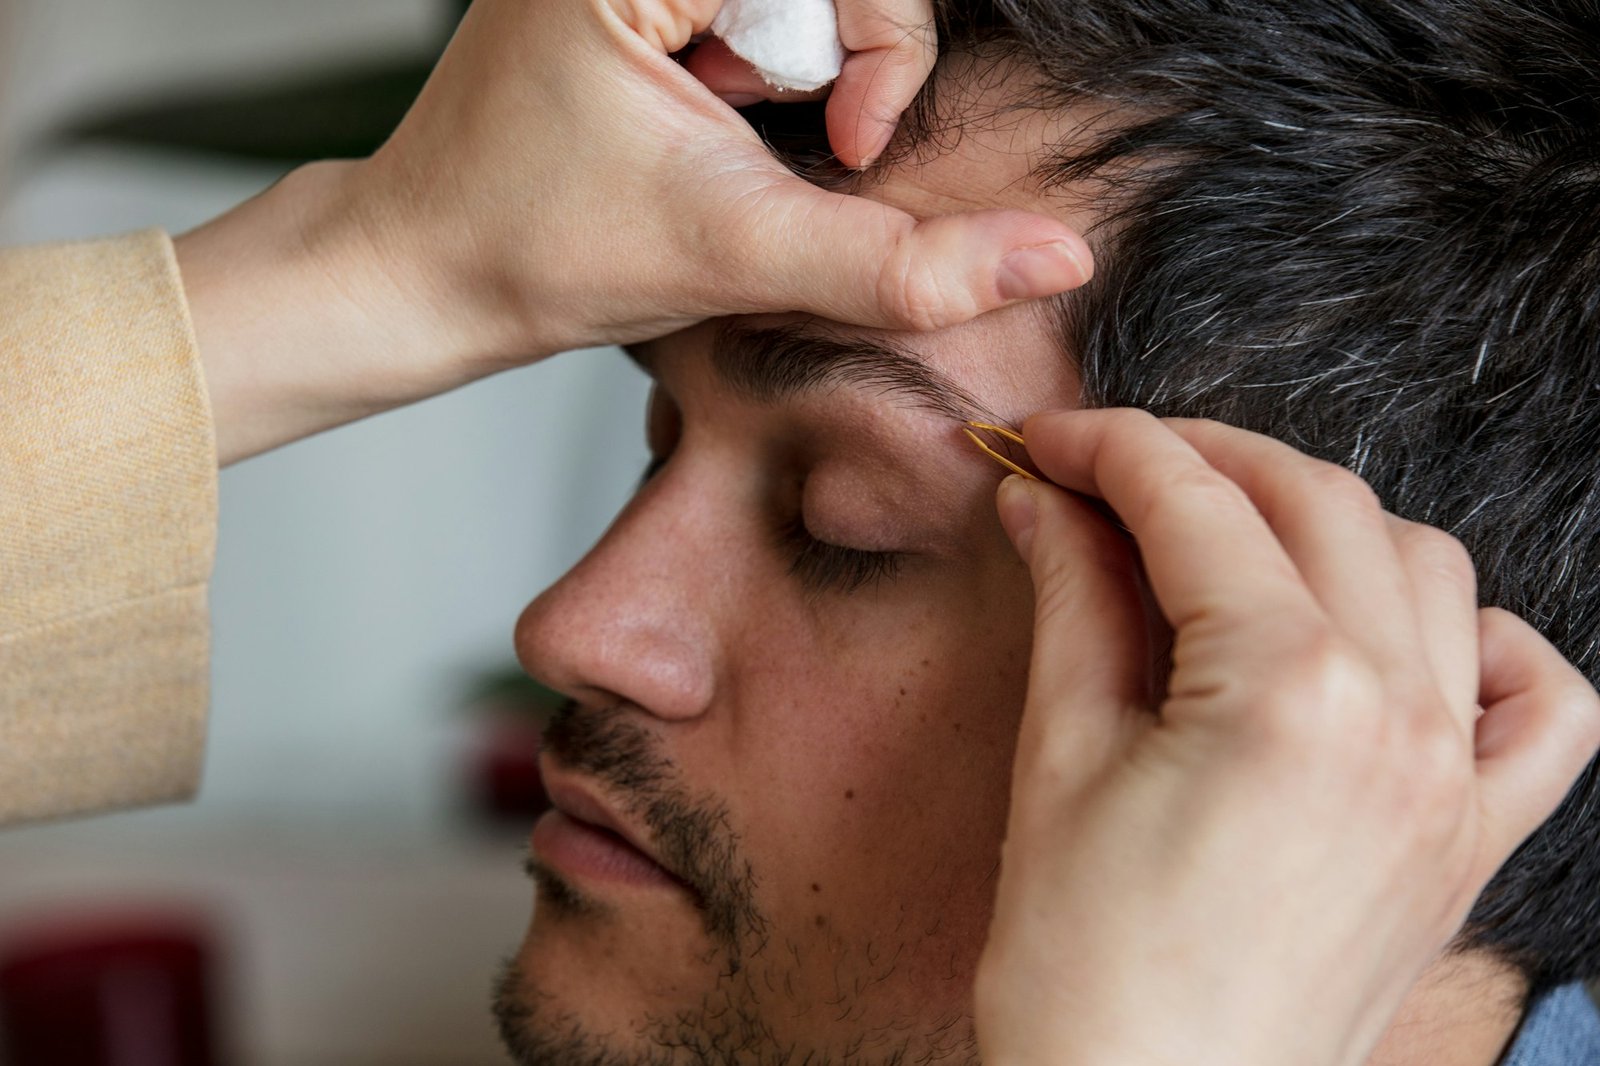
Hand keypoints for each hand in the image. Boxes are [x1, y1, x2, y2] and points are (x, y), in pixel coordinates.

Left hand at [176, 0, 1090, 464]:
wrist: (429, 271)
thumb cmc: (539, 250)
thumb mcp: (738, 255)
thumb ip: (901, 264)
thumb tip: (1052, 257)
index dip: (884, 47)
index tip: (846, 148)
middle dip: (827, 59)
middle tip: (746, 130)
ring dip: (791, 64)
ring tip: (709, 122)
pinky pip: (754, 4)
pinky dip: (759, 58)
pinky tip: (702, 108)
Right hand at [974, 410, 1599, 1065]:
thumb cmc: (1082, 971)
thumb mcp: (1056, 761)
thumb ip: (1070, 601)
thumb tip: (1044, 499)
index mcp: (1284, 689)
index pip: (1195, 505)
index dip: (1108, 450)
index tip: (1046, 443)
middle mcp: (1400, 715)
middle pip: (1317, 504)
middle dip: (1206, 460)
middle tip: (1110, 472)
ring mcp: (1454, 778)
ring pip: (1428, 568)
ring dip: (1323, 522)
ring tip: (1226, 540)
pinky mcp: (1472, 837)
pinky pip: (1537, 701)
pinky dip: (1475, 639)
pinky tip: (1391, 639)